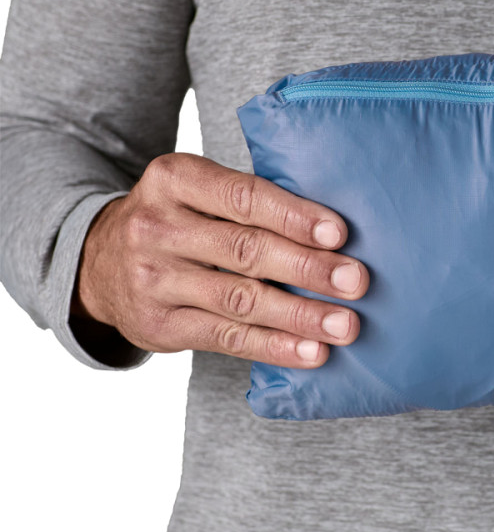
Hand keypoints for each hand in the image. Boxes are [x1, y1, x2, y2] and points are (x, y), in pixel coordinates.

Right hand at [71, 152, 368, 367]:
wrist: (99, 262)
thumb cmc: (180, 220)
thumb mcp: (197, 191)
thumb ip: (250, 201)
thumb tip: (336, 232)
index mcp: (174, 178)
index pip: (242, 196)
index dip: (293, 216)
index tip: (339, 233)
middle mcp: (157, 227)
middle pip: (246, 250)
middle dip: (308, 268)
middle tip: (356, 281)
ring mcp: (153, 279)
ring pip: (240, 299)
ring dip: (300, 315)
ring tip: (345, 325)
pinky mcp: (158, 326)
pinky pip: (226, 338)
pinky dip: (274, 346)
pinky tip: (311, 352)